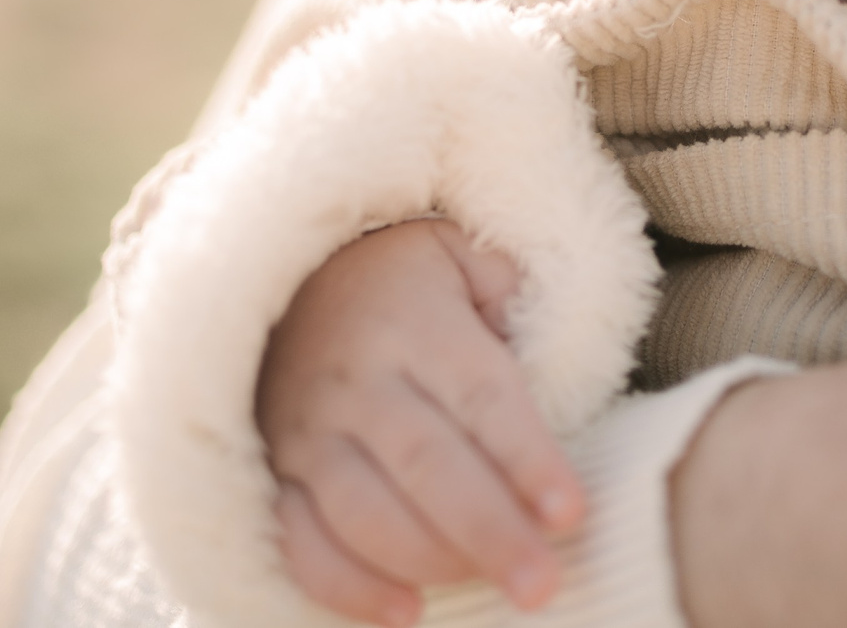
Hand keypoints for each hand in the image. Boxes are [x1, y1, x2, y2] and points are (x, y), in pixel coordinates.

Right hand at [258, 219, 585, 625]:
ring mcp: (308, 431)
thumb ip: (513, 294)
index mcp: (416, 322)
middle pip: (427, 465)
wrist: (286, 279)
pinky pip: (300, 542)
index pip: (481, 395)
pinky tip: (406, 612)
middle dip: (488, 530)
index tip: (570, 513)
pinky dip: (347, 586)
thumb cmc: (402, 279)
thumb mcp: (460, 254)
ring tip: (497, 589)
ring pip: (364, 512)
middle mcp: (358, 380)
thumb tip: (554, 358)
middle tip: (542, 583)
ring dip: (431, 561)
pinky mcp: (275, 474)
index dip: (526, 457)